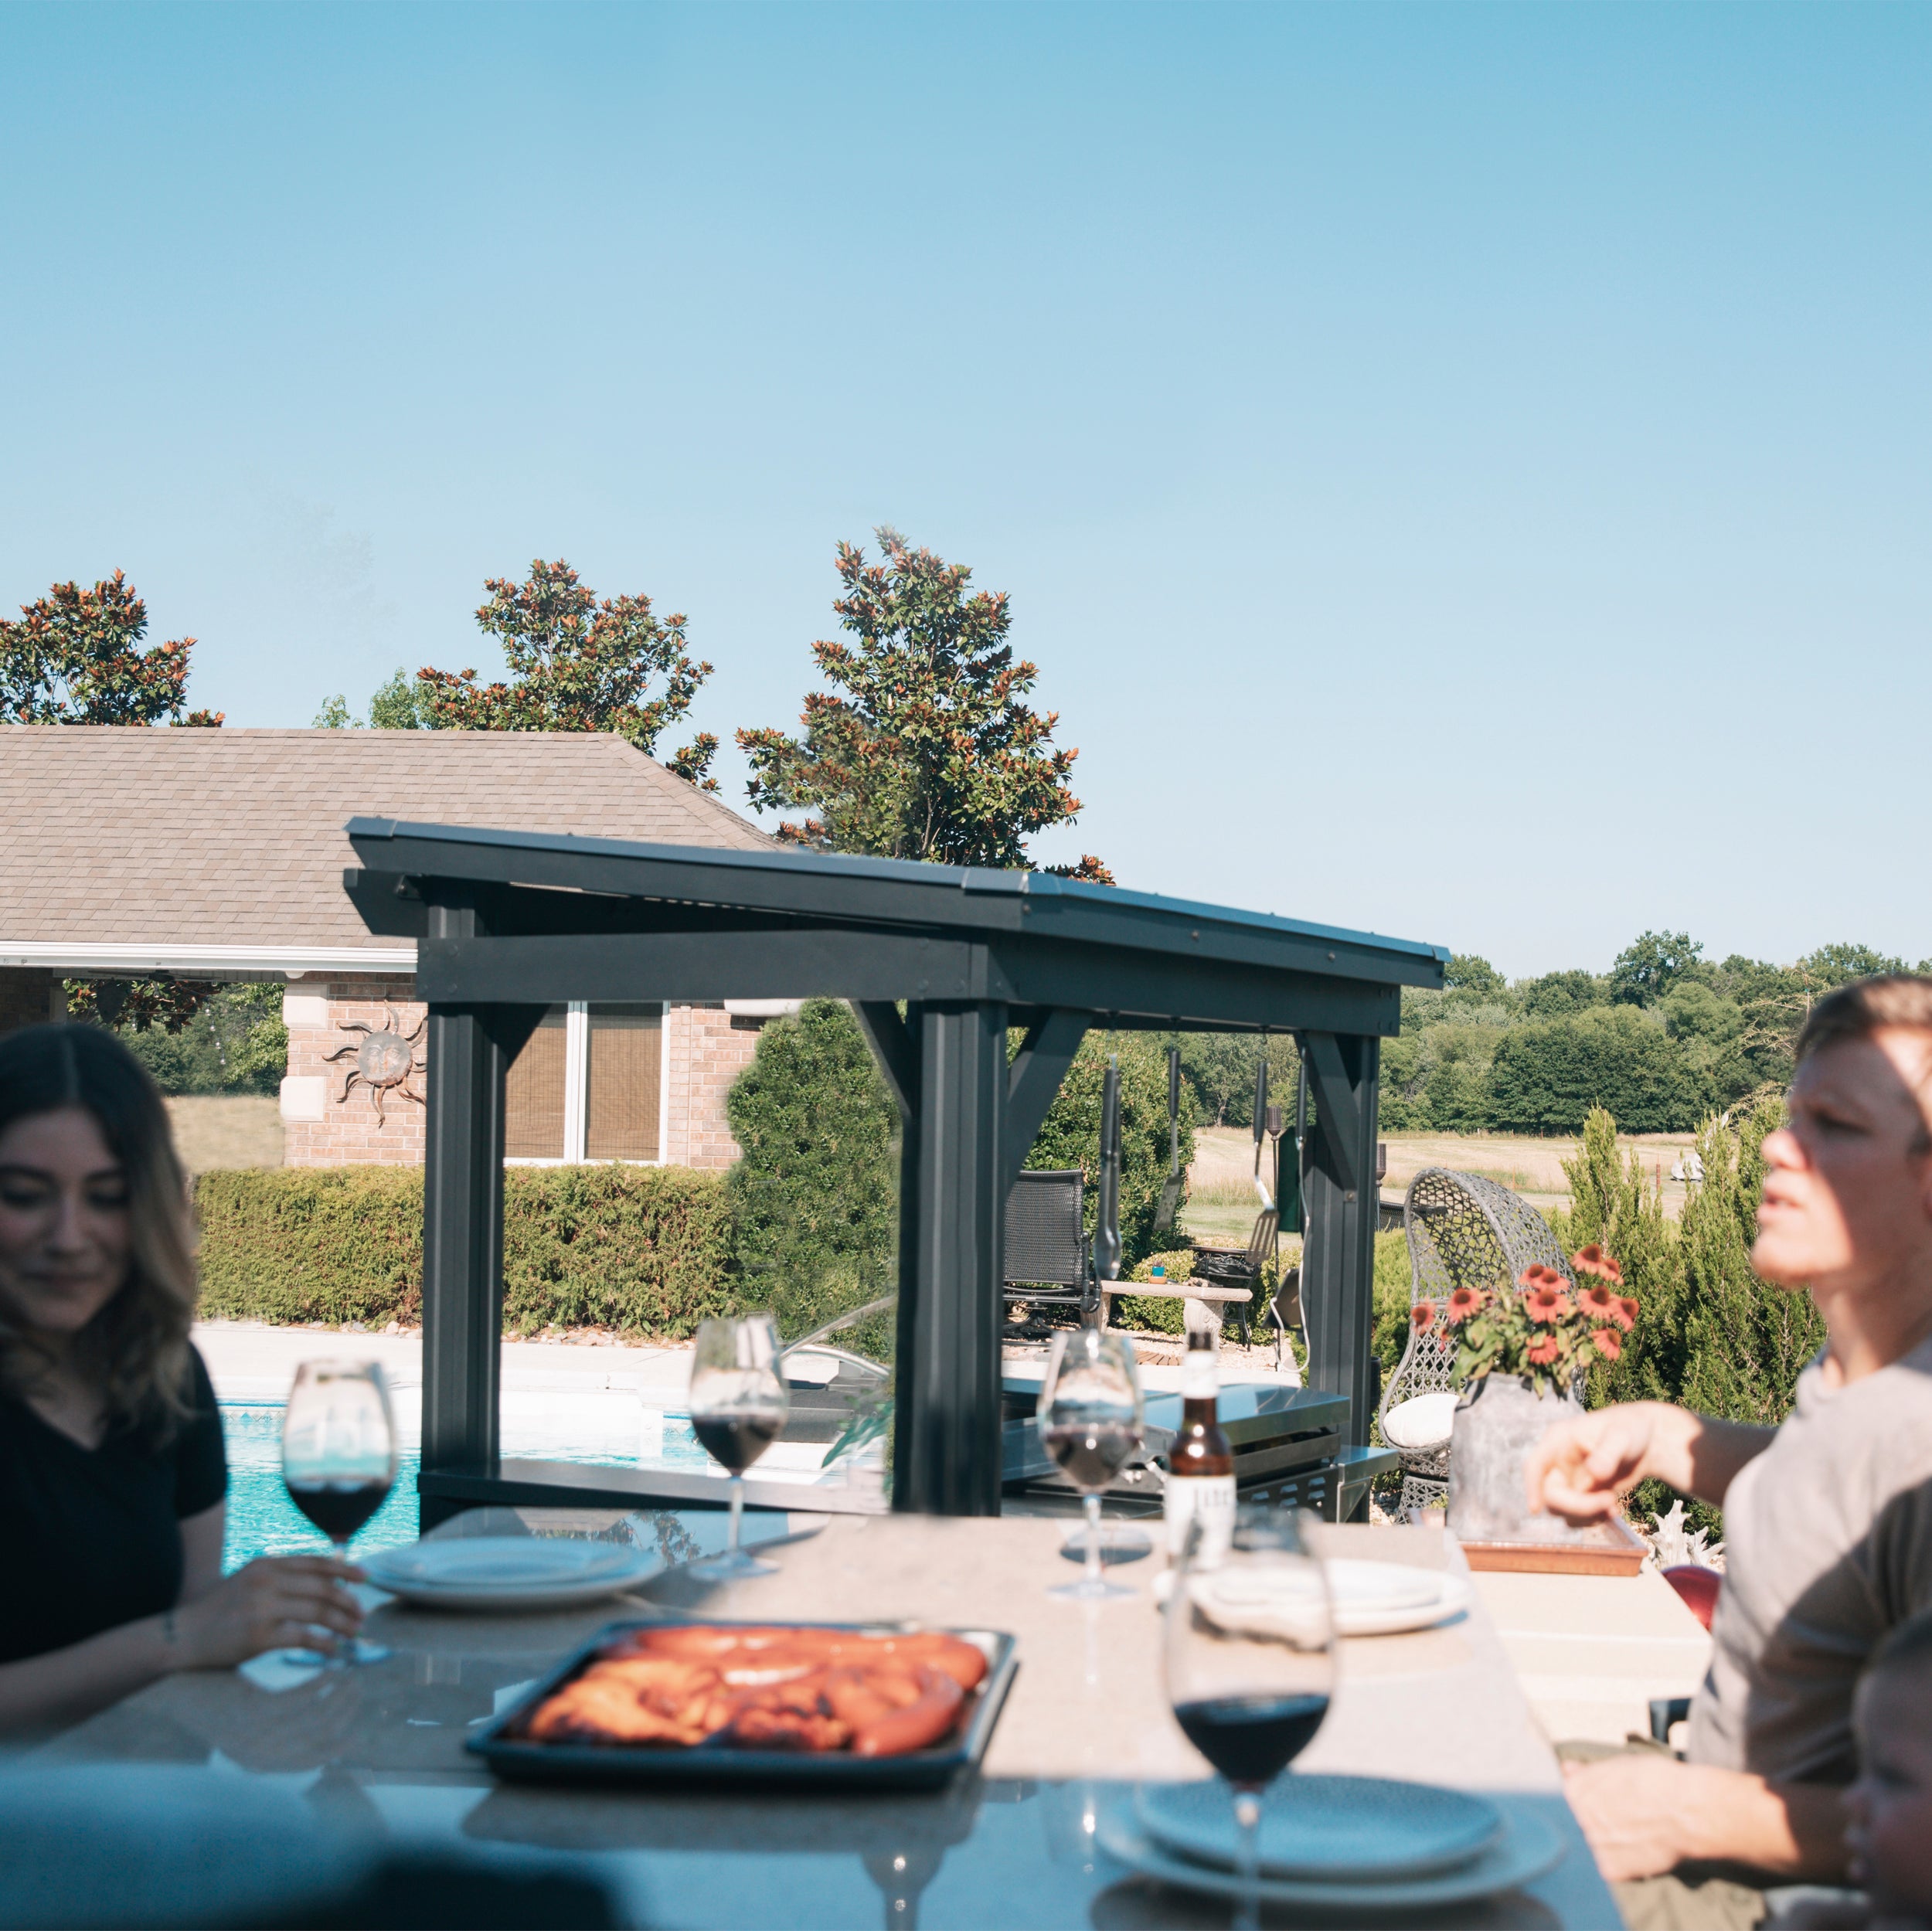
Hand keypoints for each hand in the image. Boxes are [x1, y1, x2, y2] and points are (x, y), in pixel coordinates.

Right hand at [171, 1556, 364, 1668]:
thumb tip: (327, 1579)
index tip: (366, 1579)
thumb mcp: (250, 1580)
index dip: (345, 1570)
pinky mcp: (258, 1636)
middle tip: (362, 1615)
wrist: (180, 1636)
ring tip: (355, 1632)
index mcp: (266, 1564)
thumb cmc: (219, 1610)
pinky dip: (324, 1643)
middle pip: (323, 1587)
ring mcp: (262, 1608)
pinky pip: (303, 1637)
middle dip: (348, 1601)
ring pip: (318, 1611)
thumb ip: (281, 1576)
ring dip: (342, 1623)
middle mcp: (266, 1581)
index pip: (316, 1562)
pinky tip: (333, 1649)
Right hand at [1524, 1401, 1677, 1523]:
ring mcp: (1568, 1480)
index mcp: (1559, 1440)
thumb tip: (1594, 1473)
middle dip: (1578, 1506)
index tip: (1535, 1509)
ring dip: (1586, 1516)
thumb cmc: (1631, 1429)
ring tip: (1613, 1507)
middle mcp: (1558, 1462)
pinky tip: (1614, 1510)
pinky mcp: (1581, 1494)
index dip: (1531, 1487)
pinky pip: (1576, 1516)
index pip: (1535, 1465)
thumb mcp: (1622, 1437)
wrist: (1647, 1442)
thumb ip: (1608, 1453)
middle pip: (1550, 1494)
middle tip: (1610, 1502)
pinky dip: (1594, 1519)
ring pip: (1561, 1510)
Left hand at [1562, 1753, 1696, 1880]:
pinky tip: (1641, 1850)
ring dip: (1614, 1842)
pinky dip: (1625, 1863)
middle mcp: (1580, 1817)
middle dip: (1604, 1819)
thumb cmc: (1657, 1781)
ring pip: (1599, 1845)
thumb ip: (1589, 1772)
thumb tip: (1567, 1769)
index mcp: (1575, 1790)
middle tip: (1632, 1816)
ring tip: (1640, 1833)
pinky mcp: (1612, 1868)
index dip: (1598, 1797)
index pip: (1574, 1797)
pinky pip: (1611, 1868)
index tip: (1616, 1797)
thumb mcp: (1620, 1765)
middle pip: (1587, 1822)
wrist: (1687, 1810)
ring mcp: (1594, 1844)